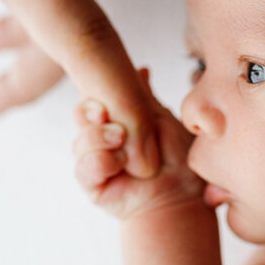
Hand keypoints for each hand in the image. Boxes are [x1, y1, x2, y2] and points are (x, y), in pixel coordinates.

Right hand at [74, 70, 203, 219]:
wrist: (183, 195)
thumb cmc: (178, 158)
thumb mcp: (163, 120)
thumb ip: (146, 97)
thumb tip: (141, 69)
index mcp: (117, 119)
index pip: (96, 97)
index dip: (97, 91)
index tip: (107, 87)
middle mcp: (102, 138)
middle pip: (81, 114)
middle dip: (90, 110)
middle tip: (104, 112)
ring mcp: (95, 160)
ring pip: (81, 141)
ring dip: (99, 136)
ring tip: (120, 139)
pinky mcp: (93, 184)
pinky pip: (84, 168)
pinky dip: (100, 160)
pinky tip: (118, 162)